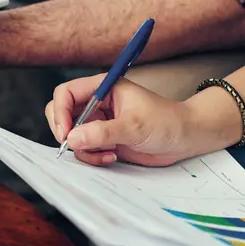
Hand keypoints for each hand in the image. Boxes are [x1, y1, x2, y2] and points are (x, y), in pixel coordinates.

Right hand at [46, 74, 230, 166]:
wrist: (184, 139)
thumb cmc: (166, 122)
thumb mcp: (134, 126)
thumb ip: (102, 133)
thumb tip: (73, 138)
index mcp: (103, 88)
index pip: (66, 93)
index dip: (60, 113)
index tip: (66, 133)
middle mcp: (98, 103)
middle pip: (62, 113)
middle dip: (66, 132)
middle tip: (73, 146)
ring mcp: (100, 122)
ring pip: (73, 135)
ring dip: (84, 149)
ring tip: (106, 154)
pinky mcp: (104, 139)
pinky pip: (85, 149)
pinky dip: (93, 156)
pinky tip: (112, 157)